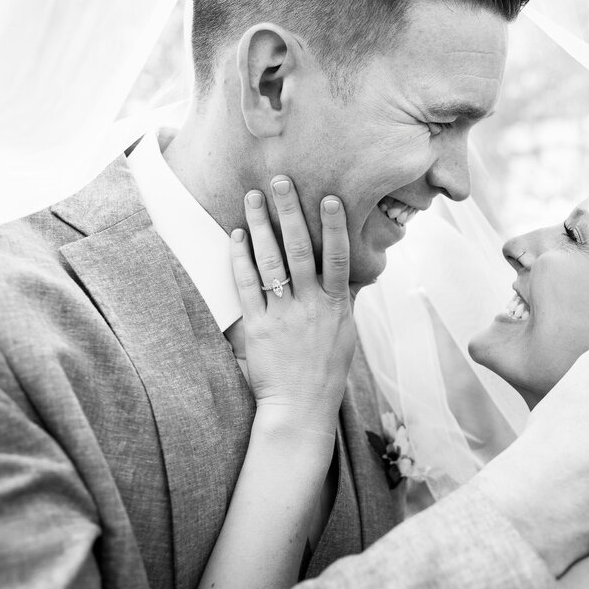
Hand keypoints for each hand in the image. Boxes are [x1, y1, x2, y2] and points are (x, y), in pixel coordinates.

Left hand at [230, 176, 355, 433]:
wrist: (301, 408)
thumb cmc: (326, 370)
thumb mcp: (345, 333)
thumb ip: (344, 300)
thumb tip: (351, 274)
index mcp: (336, 305)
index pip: (338, 257)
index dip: (335, 226)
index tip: (329, 198)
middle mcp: (311, 306)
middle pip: (301, 250)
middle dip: (290, 212)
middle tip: (280, 180)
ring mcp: (283, 315)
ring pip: (272, 262)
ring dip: (262, 226)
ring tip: (253, 197)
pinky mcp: (258, 328)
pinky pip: (247, 287)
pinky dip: (241, 260)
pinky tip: (237, 237)